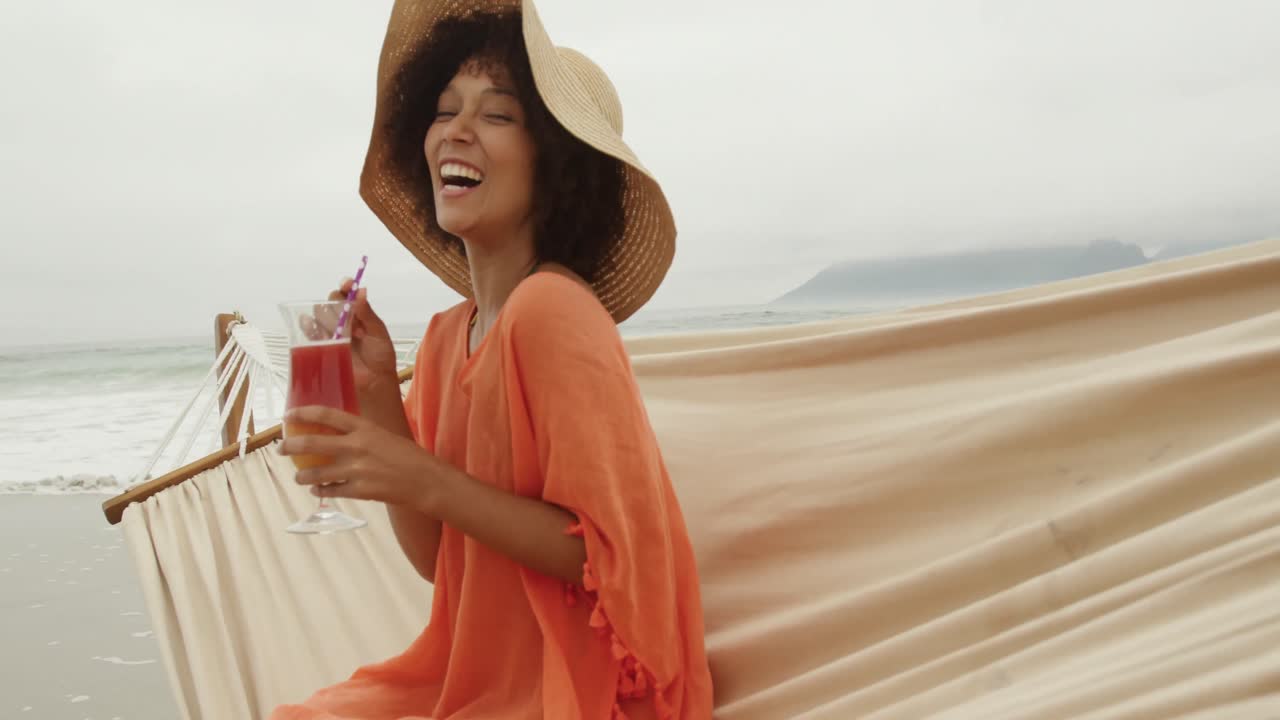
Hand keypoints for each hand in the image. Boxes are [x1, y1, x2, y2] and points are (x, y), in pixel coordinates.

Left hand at [279, 405, 441, 509]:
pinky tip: (317, 490)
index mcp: (364, 428)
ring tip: (298, 477)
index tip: (288, 415)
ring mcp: (356, 470)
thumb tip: (337, 435)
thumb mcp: (384, 435)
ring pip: (316, 472)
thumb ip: (361, 434)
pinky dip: (320, 490)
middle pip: (312, 443)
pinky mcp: (359, 491)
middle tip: (281, 449)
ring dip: (302, 475)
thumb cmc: (408, 456)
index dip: (303, 413)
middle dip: (291, 446)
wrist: (426, 481)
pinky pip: (331, 491)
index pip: (326, 415)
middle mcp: (356, 446)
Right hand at [310, 279, 398, 393]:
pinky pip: (309, 332)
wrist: (374, 383)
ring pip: (319, 314)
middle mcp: (341, 320)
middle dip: (336, 302)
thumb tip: (361, 291)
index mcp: (357, 314)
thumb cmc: (380, 358)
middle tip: (345, 312)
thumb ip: (368, 314)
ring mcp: (329, 333)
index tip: (348, 283)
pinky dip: (307, 326)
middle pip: (330, 301)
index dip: (346, 286)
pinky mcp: (320, 346)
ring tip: (336, 326)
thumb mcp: (378, 334)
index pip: (348, 294)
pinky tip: (310, 324)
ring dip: (324, 314)